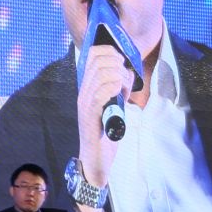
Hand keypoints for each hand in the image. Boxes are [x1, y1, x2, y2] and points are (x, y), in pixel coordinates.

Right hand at [75, 43, 134, 187]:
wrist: (96, 159)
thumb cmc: (106, 133)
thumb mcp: (113, 104)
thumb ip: (117, 87)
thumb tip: (128, 71)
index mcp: (88, 87)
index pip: (94, 54)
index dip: (111, 52)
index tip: (122, 64)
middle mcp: (83, 91)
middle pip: (99, 60)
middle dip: (118, 65)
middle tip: (125, 81)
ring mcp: (85, 102)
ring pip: (102, 73)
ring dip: (119, 78)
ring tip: (123, 91)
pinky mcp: (91, 114)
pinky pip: (101, 92)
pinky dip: (114, 89)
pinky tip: (120, 96)